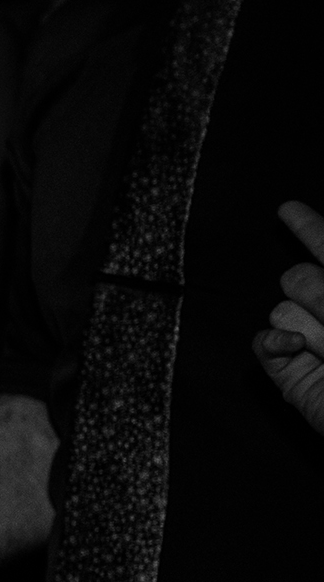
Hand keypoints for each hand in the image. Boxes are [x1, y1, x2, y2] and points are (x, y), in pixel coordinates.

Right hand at [261, 199, 323, 433]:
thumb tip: (303, 286)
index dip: (310, 228)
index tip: (288, 210)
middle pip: (299, 277)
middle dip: (321, 297)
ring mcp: (309, 342)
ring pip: (283, 307)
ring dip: (315, 330)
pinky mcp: (287, 372)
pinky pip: (262, 340)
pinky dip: (277, 341)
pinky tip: (301, 348)